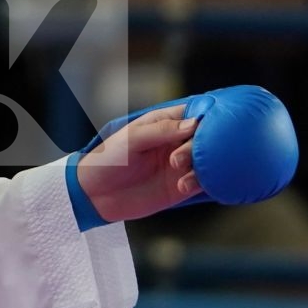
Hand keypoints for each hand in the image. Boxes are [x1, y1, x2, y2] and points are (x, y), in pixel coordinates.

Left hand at [75, 104, 201, 222]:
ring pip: (208, 159)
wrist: (95, 194)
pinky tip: (183, 185)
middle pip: (206, 137)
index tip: (212, 123)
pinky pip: (203, 182)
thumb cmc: (108, 160)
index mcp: (164, 124)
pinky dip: (200, 182)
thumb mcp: (132, 138)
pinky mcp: (182, 187)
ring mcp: (181, 165)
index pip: (195, 113)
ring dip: (201, 164)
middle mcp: (176, 142)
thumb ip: (162, 130)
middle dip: (201, 143)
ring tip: (178, 171)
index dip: (206, 116)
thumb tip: (193, 123)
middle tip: (179, 155)